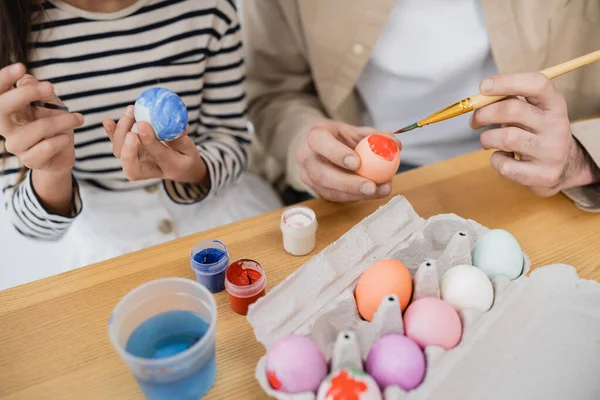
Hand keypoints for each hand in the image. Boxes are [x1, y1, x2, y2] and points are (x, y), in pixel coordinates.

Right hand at [0, 63, 82, 173]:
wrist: (63, 152)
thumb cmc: (54, 124)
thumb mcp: (49, 103)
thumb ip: (39, 91)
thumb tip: (26, 79)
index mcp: (9, 109)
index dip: (4, 78)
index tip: (21, 67)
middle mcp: (6, 126)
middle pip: (1, 108)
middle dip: (25, 94)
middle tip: (50, 87)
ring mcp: (16, 145)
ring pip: (35, 129)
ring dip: (60, 121)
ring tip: (77, 118)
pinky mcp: (30, 160)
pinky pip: (45, 147)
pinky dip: (61, 140)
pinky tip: (66, 138)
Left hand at [103, 106, 206, 184]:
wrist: (180, 168)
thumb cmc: (185, 156)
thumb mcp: (190, 149)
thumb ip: (181, 138)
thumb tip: (178, 124)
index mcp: (170, 167)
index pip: (158, 156)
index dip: (149, 140)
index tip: (144, 124)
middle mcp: (149, 169)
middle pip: (131, 165)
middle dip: (127, 148)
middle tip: (132, 127)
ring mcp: (137, 162)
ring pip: (120, 154)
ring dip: (120, 133)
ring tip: (131, 111)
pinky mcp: (129, 153)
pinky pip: (117, 145)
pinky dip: (111, 133)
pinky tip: (107, 121)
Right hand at [295, 120, 395, 201]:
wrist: (320, 148)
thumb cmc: (340, 137)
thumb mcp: (355, 131)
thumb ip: (375, 136)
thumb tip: (396, 145)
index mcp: (314, 135)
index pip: (319, 142)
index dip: (336, 153)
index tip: (357, 162)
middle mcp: (306, 157)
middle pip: (321, 174)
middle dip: (348, 183)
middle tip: (371, 186)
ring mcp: (308, 177)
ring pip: (329, 191)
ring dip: (357, 194)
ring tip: (381, 190)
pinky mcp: (317, 191)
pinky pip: (337, 198)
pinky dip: (357, 197)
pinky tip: (375, 192)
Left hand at [470, 72, 597, 196]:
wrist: (563, 167)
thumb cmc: (535, 133)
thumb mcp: (531, 112)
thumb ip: (509, 101)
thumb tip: (478, 99)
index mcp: (555, 104)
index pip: (537, 84)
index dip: (507, 81)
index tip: (483, 86)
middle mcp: (558, 125)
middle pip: (513, 110)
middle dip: (484, 114)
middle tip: (474, 121)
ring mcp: (552, 151)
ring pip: (505, 138)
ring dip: (487, 138)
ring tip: (488, 141)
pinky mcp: (544, 174)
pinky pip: (504, 165)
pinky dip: (495, 160)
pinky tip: (503, 157)